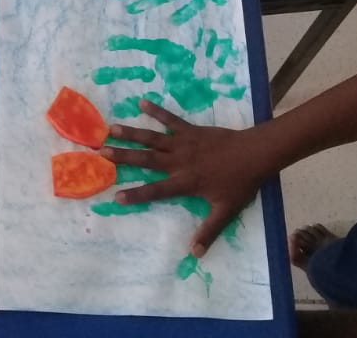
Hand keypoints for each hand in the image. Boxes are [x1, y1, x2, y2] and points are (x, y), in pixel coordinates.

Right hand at [100, 98, 270, 256]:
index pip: (156, 190)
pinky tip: (142, 102)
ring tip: (111, 129)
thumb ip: (209, 231)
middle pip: (147, 159)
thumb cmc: (240, 183)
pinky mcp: (191, 130)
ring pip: (153, 137)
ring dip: (132, 133)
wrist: (254, 154)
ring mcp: (184, 143)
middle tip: (101, 151)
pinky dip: (157, 111)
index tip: (116, 196)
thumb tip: (194, 253)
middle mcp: (179, 161)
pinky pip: (171, 119)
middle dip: (123, 156)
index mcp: (186, 181)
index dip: (137, 194)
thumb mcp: (225, 211)